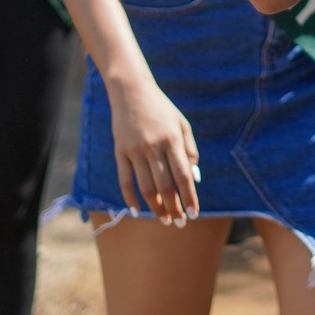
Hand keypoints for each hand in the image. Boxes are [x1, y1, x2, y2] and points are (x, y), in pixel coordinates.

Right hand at [108, 78, 200, 221]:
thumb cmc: (161, 109)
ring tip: (164, 219)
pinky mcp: (120, 152)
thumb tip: (194, 179)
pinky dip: (130, 198)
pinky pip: (124, 180)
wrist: (131, 91)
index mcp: (172, 139)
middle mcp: (154, 146)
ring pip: (145, 187)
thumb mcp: (181, 124)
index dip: (189, 196)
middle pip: (165, 185)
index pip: (183, 175)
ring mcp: (135, 150)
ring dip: (155, 207)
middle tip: (179, 222)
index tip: (194, 214)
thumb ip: (189, 150)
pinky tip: (138, 211)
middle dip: (173, 207)